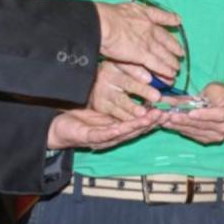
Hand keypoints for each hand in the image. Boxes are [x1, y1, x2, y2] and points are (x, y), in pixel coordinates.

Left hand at [47, 108, 162, 151]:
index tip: (167, 108)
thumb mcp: (101, 105)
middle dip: (152, 121)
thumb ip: (118, 100)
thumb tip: (134, 85)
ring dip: (138, 126)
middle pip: (136, 128)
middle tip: (165, 113)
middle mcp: (113, 135)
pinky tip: (124, 127)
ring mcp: (102, 138)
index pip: (139, 121)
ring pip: (124, 132)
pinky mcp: (89, 138)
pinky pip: (104, 135)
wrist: (56, 127)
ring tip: (151, 118)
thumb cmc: (79, 117)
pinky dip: (115, 132)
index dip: (153, 116)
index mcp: (118, 126)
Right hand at [87, 62, 161, 120]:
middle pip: (128, 83)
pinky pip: (116, 114)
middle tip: (156, 97)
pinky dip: (129, 118)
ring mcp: (103, 92)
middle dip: (142, 90)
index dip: (138, 72)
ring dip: (134, 108)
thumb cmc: (115, 76)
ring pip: (122, 101)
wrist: (91, 87)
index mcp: (116, 64)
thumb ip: (142, 71)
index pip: (128, 66)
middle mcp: (108, 76)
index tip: (149, 78)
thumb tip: (169, 78)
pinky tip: (139, 122)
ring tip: (144, 113)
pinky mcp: (101, 106)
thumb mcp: (124, 68)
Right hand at [94, 2, 182, 79]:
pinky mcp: (143, 55)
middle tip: (180, 53)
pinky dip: (165, 69)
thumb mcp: (127, 7)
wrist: (103, 23)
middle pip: (166, 40)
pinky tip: (170, 73)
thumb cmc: (108, 15)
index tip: (177, 22)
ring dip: (171, 61)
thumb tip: (138, 13)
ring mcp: (148, 42)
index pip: (161, 18)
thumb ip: (136, 12)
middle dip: (174, 47)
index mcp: (145, 15)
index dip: (170, 19)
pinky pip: (157, 64)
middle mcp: (150, 28)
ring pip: (164, 53)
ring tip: (177, 68)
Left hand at [161, 82, 223, 143]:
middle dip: (185, 120)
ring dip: (179, 126)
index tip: (191, 113)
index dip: (205, 115)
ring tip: (165, 120)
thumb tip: (175, 98)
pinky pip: (194, 135)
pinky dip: (181, 130)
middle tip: (169, 116)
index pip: (219, 115)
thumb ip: (198, 95)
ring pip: (196, 131)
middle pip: (204, 125)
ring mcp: (219, 136)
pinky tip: (170, 125)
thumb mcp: (213, 89)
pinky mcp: (209, 140)